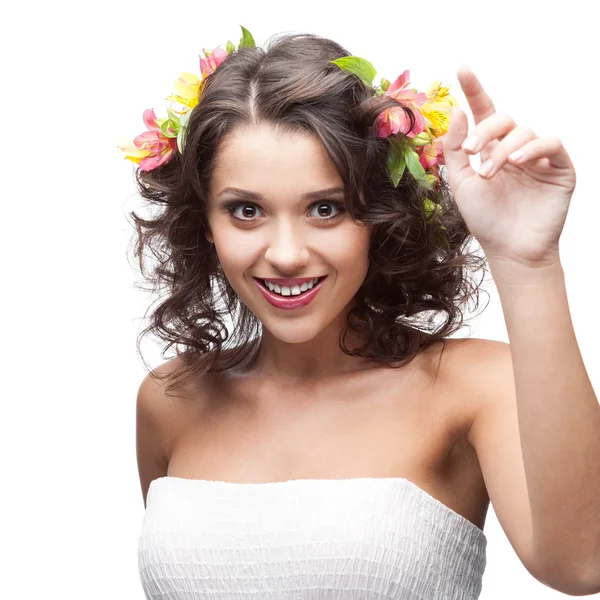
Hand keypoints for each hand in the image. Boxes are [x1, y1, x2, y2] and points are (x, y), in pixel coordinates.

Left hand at [441, 66, 576, 267]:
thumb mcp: (461, 183)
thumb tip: (458, 111)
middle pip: (502, 118)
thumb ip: (456, 149)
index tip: (460, 67)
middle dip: (484, 132)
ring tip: (491, 172)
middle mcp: (513, 148)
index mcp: (489, 149)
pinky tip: (517, 162)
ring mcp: (537, 157)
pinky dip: (532, 148)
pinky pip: (550, 144)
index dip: (474, 89)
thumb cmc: (485, 219)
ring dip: (503, 148)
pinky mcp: (559, 168)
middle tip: (473, 153)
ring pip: (523, 131)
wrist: (509, 249)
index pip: (483, 112)